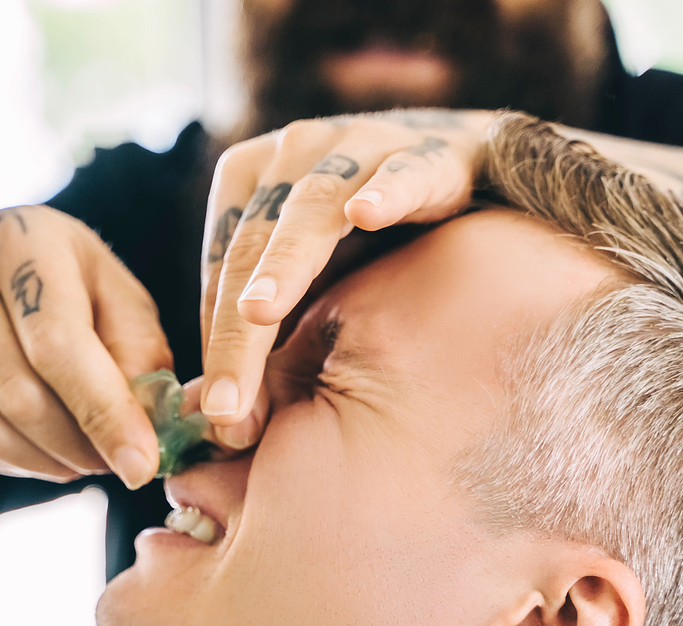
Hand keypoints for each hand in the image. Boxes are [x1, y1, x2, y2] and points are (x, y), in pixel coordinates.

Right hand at [0, 206, 172, 488]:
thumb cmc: (67, 293)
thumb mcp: (116, 300)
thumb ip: (141, 355)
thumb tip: (153, 431)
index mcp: (20, 237)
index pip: (58, 341)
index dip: (104, 411)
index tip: (141, 466)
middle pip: (19, 392)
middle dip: (77, 447)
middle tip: (113, 465)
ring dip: (43, 463)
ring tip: (79, 461)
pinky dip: (4, 462)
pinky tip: (34, 450)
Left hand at [199, 109, 493, 444]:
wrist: (464, 163)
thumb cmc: (368, 233)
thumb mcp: (309, 280)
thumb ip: (266, 335)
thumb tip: (229, 423)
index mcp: (247, 180)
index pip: (220, 269)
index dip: (217, 344)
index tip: (222, 413)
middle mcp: (292, 153)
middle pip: (252, 248)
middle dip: (237, 332)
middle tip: (228, 404)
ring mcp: (358, 146)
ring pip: (311, 209)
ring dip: (285, 261)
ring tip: (259, 312)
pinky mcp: (428, 153)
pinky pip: (406, 173)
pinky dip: (387, 191)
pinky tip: (367, 214)